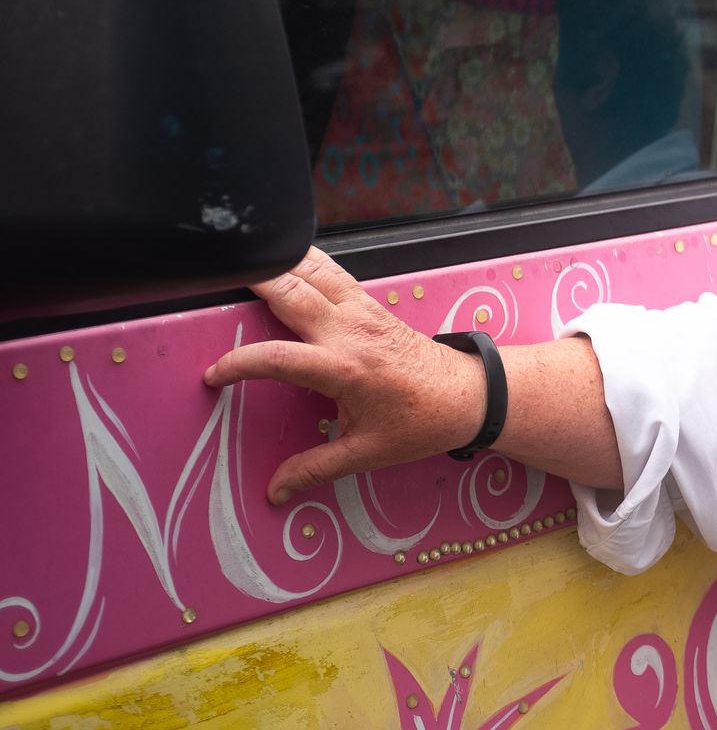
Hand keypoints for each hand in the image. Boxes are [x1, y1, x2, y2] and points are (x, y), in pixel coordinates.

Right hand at [205, 246, 485, 504]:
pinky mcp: (371, 305)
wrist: (468, 395)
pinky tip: (287, 259)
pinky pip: (332, 273)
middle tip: (215, 279)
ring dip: (280, 263)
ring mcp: (363, 311)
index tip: (214, 376)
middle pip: (291, 291)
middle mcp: (351, 331)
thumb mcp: (368, 453)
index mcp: (344, 368)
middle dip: (253, 281)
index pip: (277, 359)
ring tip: (245, 259)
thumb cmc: (421, 423)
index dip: (239, 365)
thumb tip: (275, 492)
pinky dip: (306, 263)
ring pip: (314, 271)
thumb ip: (316, 469)